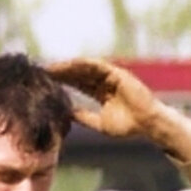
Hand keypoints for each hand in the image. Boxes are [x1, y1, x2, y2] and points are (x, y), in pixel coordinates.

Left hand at [46, 57, 162, 137]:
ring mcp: (111, 76)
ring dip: (69, 67)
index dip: (63, 82)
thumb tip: (67, 115)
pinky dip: (82, 64)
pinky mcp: (117, 73)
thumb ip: (84, 117)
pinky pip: (97, 66)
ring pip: (85, 68)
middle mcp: (105, 82)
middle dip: (62, 73)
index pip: (78, 84)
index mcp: (101, 93)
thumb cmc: (127, 126)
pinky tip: (68, 65)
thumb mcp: (99, 123)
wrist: (146, 124)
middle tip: (43, 71)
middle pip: (79, 74)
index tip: (46, 82)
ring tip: (52, 68)